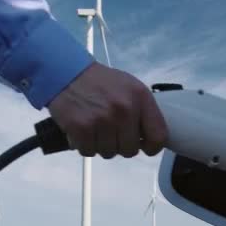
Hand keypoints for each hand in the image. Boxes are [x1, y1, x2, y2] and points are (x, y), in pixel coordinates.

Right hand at [47, 62, 167, 158]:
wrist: (67, 72)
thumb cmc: (101, 82)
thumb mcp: (130, 87)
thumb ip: (143, 111)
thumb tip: (150, 138)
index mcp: (141, 97)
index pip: (158, 136)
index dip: (152, 147)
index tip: (144, 146)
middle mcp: (124, 109)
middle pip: (130, 150)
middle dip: (121, 145)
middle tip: (111, 132)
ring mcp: (102, 119)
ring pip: (109, 153)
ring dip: (101, 145)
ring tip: (95, 128)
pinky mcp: (81, 128)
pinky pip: (88, 151)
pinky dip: (84, 145)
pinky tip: (83, 131)